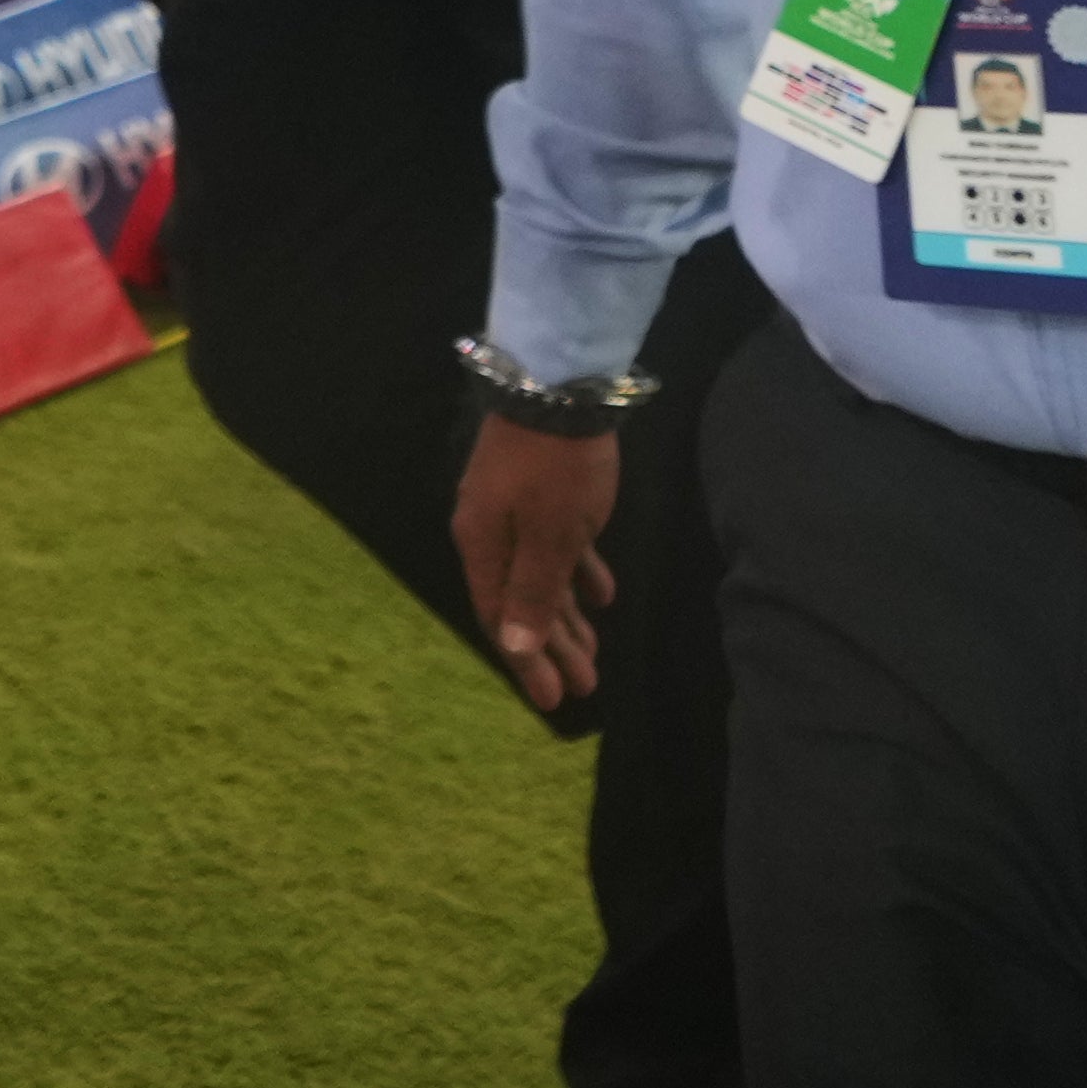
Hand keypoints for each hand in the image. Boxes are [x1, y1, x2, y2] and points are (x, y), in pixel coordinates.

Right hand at [453, 417, 622, 715]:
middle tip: (587, 686)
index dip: (528, 663)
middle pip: (521, 603)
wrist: (556, 385)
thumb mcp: (551, 537)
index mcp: (483, 547)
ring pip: (539, 577)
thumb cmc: (556, 469)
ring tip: (594, 651)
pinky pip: (555, 547)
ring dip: (566, 615)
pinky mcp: (538, 492)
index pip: (502, 621)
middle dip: (552, 647)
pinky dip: (577, 572)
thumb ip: (533, 593)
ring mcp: (513, 511)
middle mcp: (490, 534)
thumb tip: (514, 648)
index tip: (555, 702)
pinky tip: (602, 594)